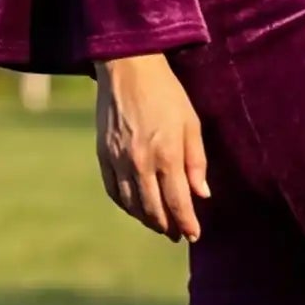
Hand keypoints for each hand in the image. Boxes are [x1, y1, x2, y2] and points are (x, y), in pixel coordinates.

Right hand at [92, 53, 210, 242]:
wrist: (128, 68)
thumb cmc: (166, 93)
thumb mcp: (191, 123)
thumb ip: (196, 161)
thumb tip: (202, 194)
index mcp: (167, 154)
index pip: (178, 202)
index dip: (187, 223)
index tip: (194, 235)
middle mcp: (141, 162)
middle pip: (154, 210)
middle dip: (168, 227)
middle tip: (178, 234)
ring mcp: (118, 160)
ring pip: (132, 205)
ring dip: (147, 220)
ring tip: (159, 224)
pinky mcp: (103, 155)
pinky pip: (114, 191)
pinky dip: (125, 205)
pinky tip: (136, 207)